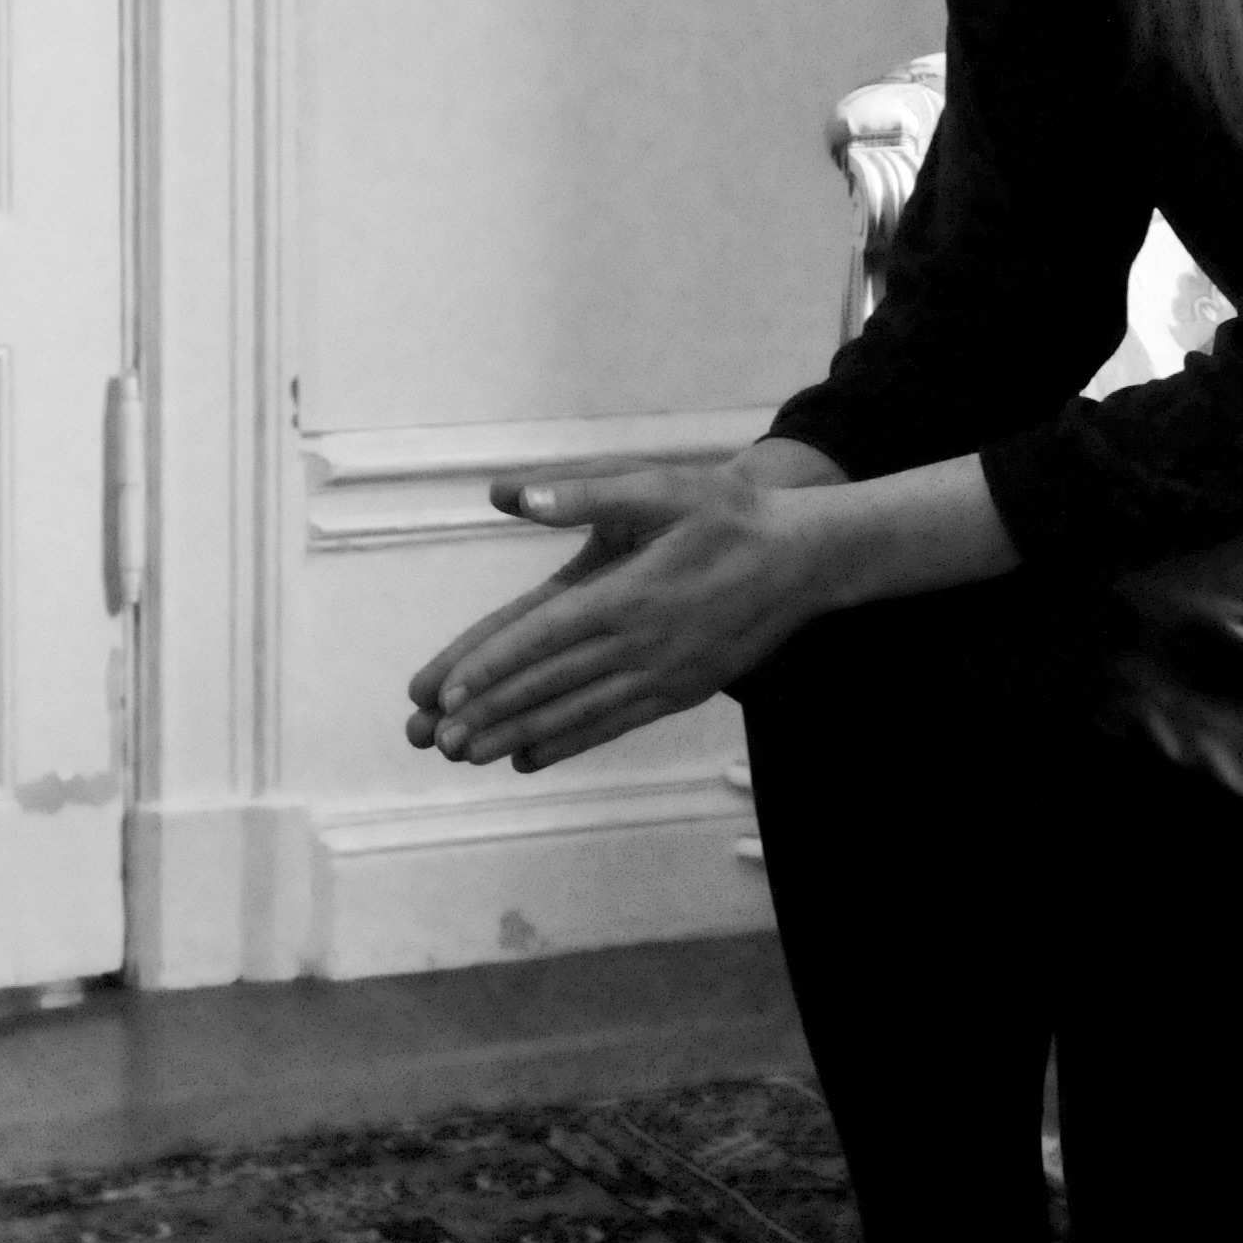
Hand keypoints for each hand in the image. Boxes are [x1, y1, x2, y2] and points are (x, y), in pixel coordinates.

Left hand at [403, 465, 829, 775]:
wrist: (805, 559)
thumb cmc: (731, 516)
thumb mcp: (663, 487)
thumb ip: (588, 493)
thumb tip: (511, 493)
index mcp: (631, 593)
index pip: (546, 636)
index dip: (493, 665)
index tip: (446, 691)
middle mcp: (643, 644)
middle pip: (553, 684)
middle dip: (492, 711)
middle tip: (437, 737)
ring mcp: (664, 675)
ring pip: (579, 712)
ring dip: (520, 734)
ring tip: (470, 755)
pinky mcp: (681, 691)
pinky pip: (615, 724)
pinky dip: (570, 741)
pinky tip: (531, 756)